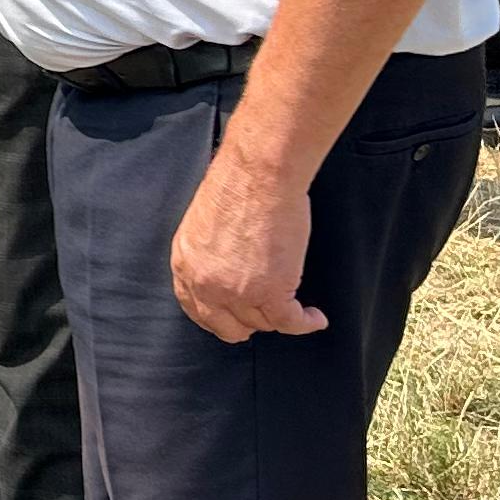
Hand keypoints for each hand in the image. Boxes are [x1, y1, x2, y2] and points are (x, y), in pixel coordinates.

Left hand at [170, 145, 326, 342]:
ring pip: (262, 323)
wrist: (259, 173)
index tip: (235, 317)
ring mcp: (237, 292)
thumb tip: (227, 269)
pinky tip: (314, 318)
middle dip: (248, 324)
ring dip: (280, 318)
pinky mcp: (270, 292)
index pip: (197, 309)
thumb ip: (208, 254)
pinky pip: (289, 322)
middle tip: (266, 314)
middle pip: (227, 326)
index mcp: (185, 264)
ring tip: (295, 309)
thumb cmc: (237, 185)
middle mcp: (205, 284)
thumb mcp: (204, 225)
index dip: (219, 317)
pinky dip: (305, 323)